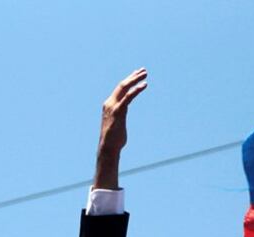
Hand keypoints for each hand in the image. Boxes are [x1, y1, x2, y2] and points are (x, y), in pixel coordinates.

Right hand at [94, 68, 147, 189]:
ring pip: (124, 88)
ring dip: (135, 80)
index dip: (128, 80)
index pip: (119, 89)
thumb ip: (120, 117)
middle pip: (122, 85)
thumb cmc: (114, 139)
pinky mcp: (118, 111)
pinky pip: (128, 97)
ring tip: (145, 74)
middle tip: (143, 71)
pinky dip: (136, 90)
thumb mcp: (118, 124)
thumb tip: (122, 119)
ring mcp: (113, 106)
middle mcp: (110, 103)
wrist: (108, 147)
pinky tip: (144, 85)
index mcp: (109, 105)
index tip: (137, 74)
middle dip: (133, 76)